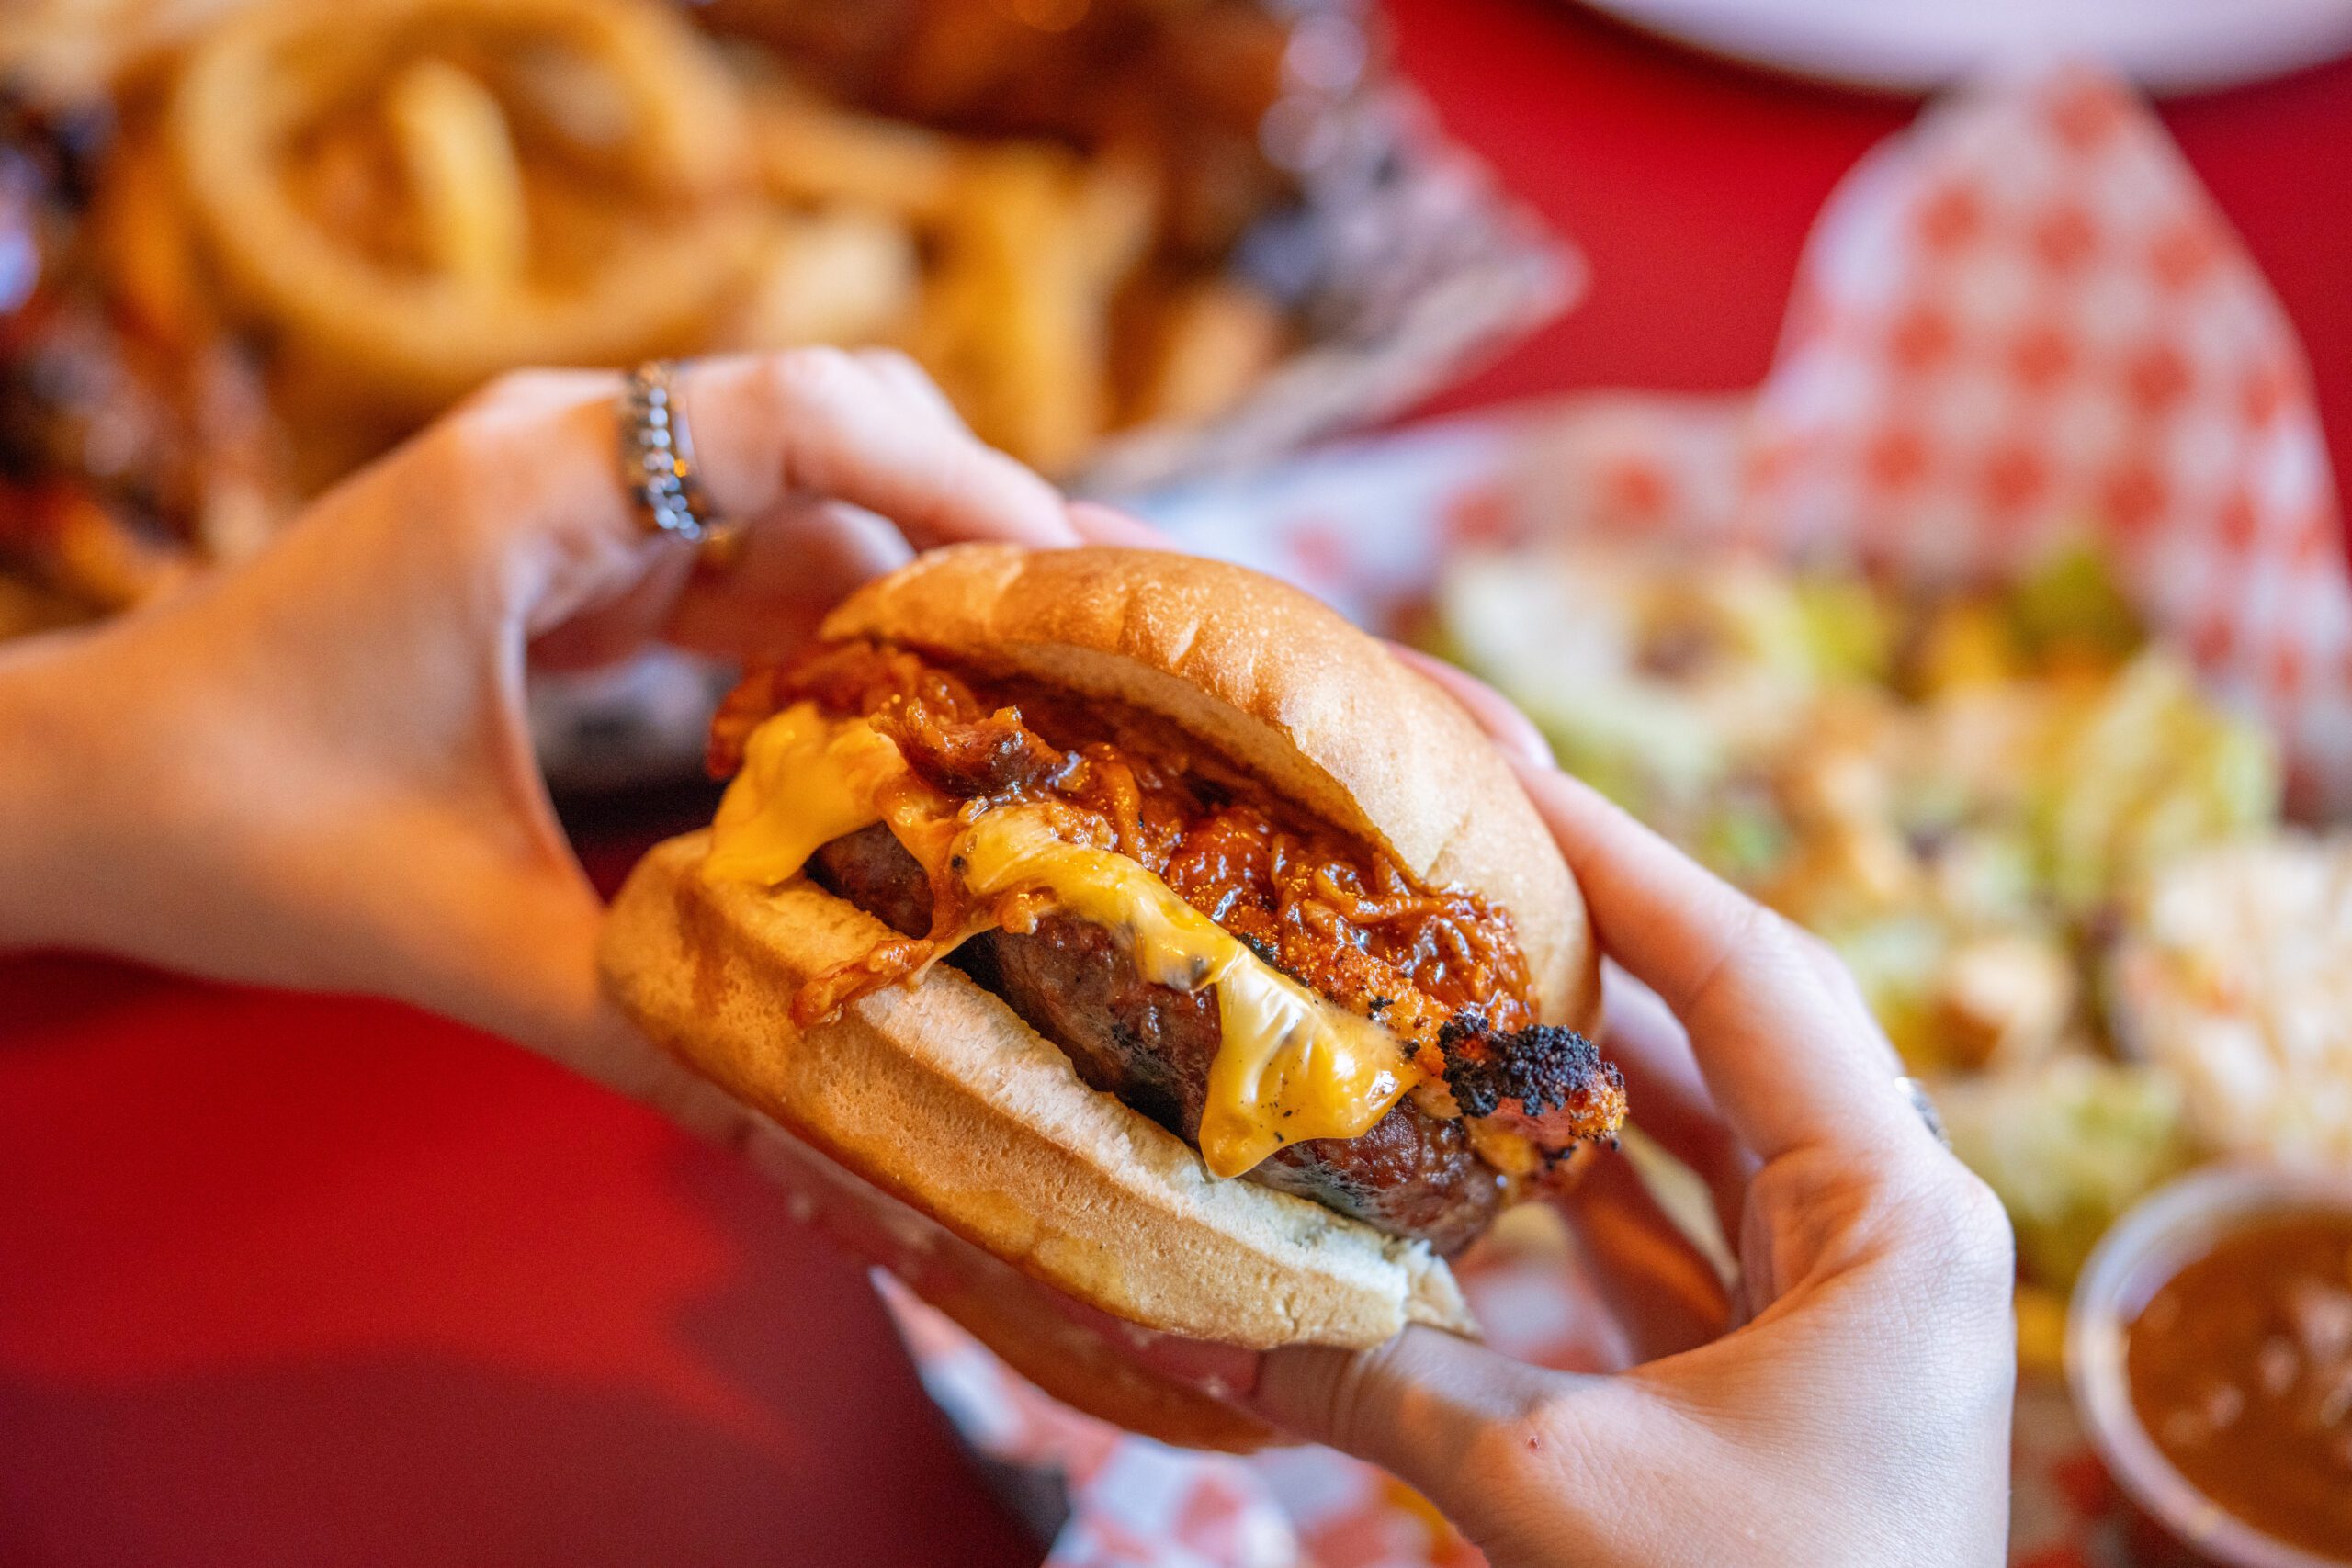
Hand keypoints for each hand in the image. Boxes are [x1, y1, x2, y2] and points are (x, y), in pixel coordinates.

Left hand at [0, 348, 1090, 1104]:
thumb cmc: (225, 825)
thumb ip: (637, 1015)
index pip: (796, 416)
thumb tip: (817, 1122)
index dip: (958, 484)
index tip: (1072, 592)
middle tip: (1099, 648)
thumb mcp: (446, 931)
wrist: (75, 787)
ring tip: (1036, 697)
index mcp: (533, 487)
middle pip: (832, 431)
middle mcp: (568, 458)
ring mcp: (575, 502)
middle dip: (975, 530)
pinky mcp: (576, 559)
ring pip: (804, 499)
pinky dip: (831, 635)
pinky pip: (746, 564)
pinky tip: (897, 729)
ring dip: (915, 592)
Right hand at [1252, 654, 2018, 1567]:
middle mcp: (1891, 1232)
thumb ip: (1381, 1387)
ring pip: (1701, 1128)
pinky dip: (1575, 1182)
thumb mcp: (1558, 1489)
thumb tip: (1202, 1327)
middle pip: (1736, 1026)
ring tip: (1450, 971)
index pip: (1752, 972)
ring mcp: (1842, 1299)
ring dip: (1578, 1061)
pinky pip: (1677, 1227)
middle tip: (1464, 854)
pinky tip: (1474, 1141)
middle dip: (1597, 939)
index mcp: (1900, 1218)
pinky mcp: (1783, 1366)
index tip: (1508, 780)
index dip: (1625, 863)